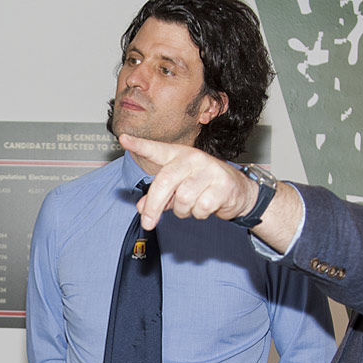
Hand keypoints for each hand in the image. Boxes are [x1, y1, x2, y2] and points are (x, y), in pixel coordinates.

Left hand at [118, 134, 256, 230]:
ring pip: (183, 199)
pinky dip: (200, 214)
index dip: (140, 145)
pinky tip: (207, 206)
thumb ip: (158, 196)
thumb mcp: (178, 188)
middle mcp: (193, 158)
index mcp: (179, 155)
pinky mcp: (222, 185)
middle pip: (165, 181)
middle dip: (154, 206)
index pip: (157, 150)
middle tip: (148, 223)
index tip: (123, 139)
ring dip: (184, 211)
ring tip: (193, 205)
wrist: (239, 191)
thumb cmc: (204, 186)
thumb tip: (141, 208)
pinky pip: (200, 208)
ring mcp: (209, 170)